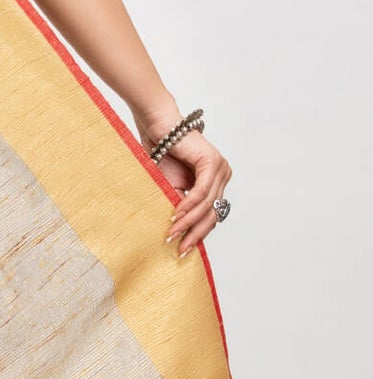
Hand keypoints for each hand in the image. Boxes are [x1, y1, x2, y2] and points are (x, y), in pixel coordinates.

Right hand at [144, 120, 230, 257]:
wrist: (157, 128)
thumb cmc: (162, 155)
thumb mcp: (171, 188)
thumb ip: (181, 206)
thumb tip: (181, 233)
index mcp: (216, 182)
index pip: (211, 214)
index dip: (198, 233)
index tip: (184, 250)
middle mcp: (223, 175)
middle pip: (213, 213)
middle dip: (195, 233)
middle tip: (181, 248)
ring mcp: (220, 168)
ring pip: (208, 205)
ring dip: (189, 222)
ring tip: (173, 234)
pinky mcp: (212, 162)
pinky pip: (202, 191)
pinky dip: (189, 205)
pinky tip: (177, 216)